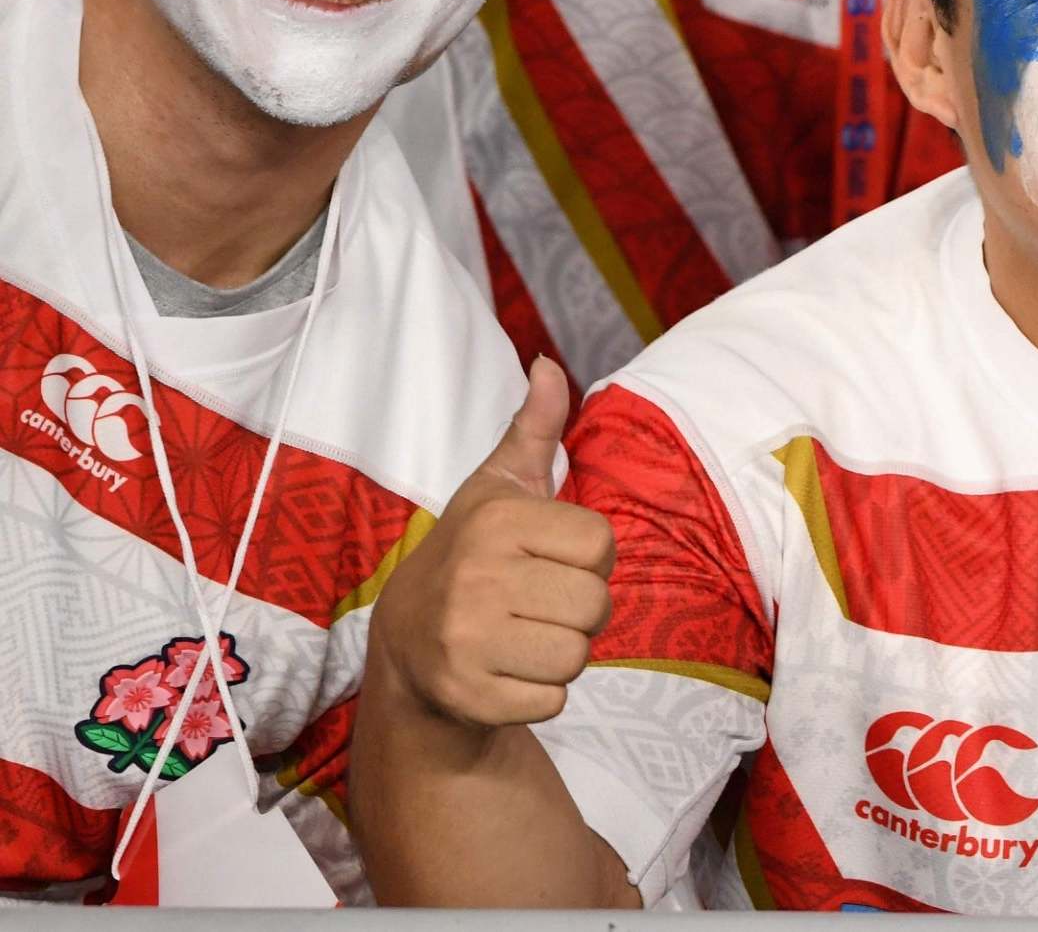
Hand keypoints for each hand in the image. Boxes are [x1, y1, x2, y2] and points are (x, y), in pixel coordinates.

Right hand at [370, 357, 614, 727]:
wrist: (406, 645)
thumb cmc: (473, 555)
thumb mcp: (498, 486)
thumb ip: (534, 427)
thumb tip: (550, 364)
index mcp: (495, 520)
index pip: (602, 545)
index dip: (589, 557)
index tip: (551, 558)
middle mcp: (475, 577)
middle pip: (596, 605)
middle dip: (580, 609)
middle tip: (538, 603)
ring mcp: (466, 641)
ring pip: (578, 656)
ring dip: (563, 652)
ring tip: (523, 635)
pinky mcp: (467, 696)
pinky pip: (553, 701)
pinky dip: (541, 693)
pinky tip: (506, 671)